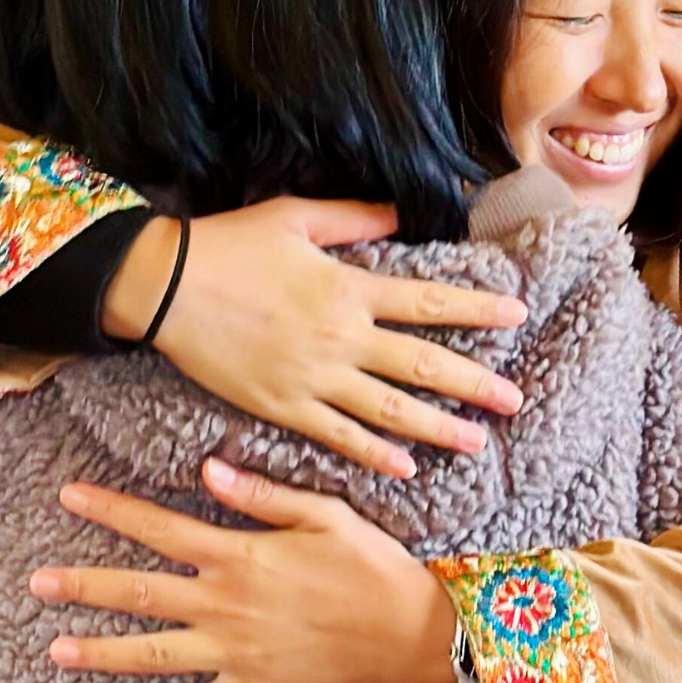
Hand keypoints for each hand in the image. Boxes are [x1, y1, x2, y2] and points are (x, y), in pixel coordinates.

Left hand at [29, 457, 461, 682]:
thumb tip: (206, 471)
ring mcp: (234, 652)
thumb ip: (260, 495)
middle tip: (36, 581)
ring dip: (101, 652)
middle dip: (84, 585)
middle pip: (139, 592)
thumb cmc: (370, 565)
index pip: (159, 529)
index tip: (69, 496)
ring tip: (55, 650)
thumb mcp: (322, 513)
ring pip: (153, 653)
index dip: (111, 511)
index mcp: (238, 556)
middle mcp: (225, 604)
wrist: (409, 632)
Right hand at [99, 198, 523, 479]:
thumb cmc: (229, 244)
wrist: (166, 288)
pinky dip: (374, 454)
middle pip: (423, 364)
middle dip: (474, 383)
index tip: (516, 315)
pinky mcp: (283, 406)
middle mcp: (341, 337)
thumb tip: (401, 214)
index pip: (428, 300)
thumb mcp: (296, 216)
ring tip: (475, 442)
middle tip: (513, 400)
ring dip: (437, 428)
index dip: (476, 308)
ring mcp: (314, 377)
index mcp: (348, 287)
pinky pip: (338, 436)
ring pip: (390, 409)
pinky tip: (404, 468)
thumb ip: (354, 217)